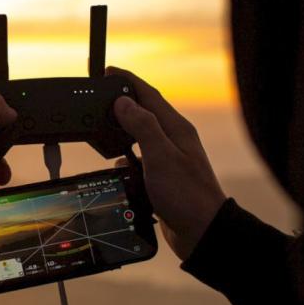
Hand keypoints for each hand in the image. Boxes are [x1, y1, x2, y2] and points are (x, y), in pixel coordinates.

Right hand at [108, 67, 226, 260]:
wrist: (202, 232)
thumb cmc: (187, 195)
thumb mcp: (161, 156)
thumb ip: (143, 126)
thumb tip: (123, 103)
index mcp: (176, 129)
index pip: (149, 95)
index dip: (128, 81)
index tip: (108, 72)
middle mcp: (173, 140)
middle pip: (144, 113)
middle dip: (122, 103)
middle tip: (100, 97)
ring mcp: (169, 159)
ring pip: (139, 137)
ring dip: (122, 131)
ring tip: (104, 128)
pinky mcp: (162, 178)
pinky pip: (140, 159)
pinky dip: (126, 157)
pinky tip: (118, 164)